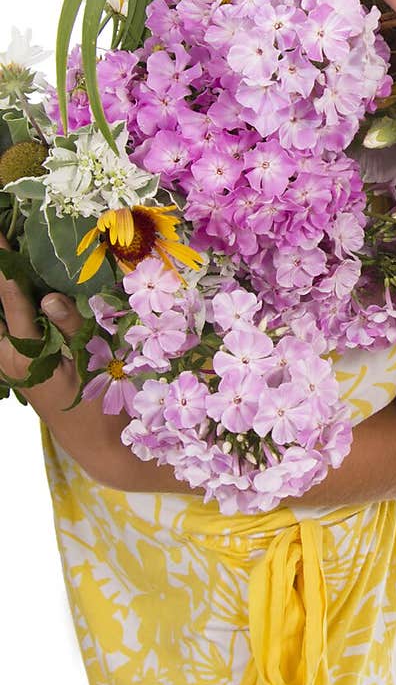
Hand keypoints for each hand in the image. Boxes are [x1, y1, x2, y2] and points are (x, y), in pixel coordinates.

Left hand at [0, 230, 128, 469]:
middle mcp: (7, 357)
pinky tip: (14, 289)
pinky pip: (3, 328)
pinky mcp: (14, 364)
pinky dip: (5, 306)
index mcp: (26, 354)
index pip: (10, 299)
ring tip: (5, 259)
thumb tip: (50, 296)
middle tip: (0, 242)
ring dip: (0, 292)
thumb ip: (70, 327)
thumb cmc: (98, 404)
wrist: (91, 442)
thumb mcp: (91, 364)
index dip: (3, 265)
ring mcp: (7, 362)